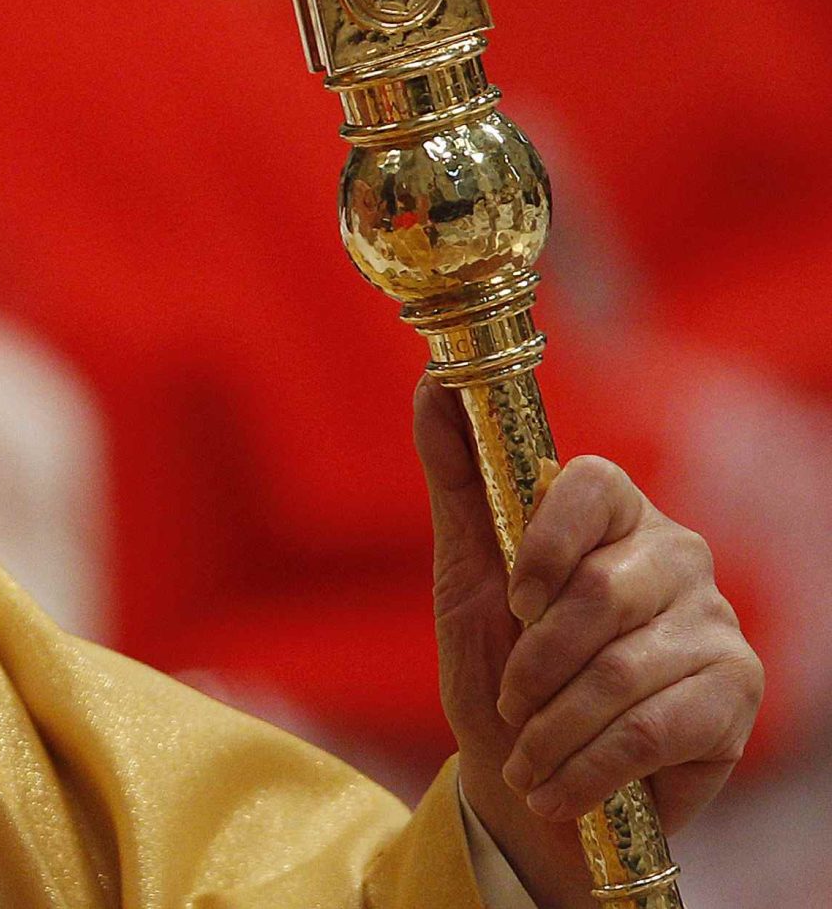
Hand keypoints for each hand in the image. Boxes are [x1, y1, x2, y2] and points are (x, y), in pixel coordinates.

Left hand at [420, 381, 762, 908]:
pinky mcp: (736, 692)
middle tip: (510, 699)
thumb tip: (431, 380)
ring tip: (525, 755)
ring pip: (620, 670)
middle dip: (536, 661)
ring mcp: (714, 621)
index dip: (547, 542)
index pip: (594, 482)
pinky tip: (556, 786)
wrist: (532, 768)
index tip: (513, 598)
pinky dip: (586, 766)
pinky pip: (649, 730)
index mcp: (613, 510)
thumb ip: (457, 472)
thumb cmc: (500, 658)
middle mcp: (676, 552)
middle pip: (602, 591)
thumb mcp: (467, 565)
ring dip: (553, 727)